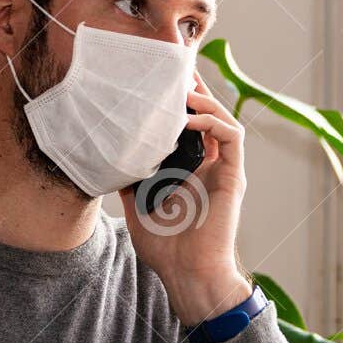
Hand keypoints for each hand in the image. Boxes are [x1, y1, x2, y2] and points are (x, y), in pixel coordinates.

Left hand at [119, 72, 252, 325]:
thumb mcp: (137, 206)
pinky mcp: (233, 177)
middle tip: (173, 69)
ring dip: (205, 100)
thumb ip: (129, 180)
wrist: (187, 274)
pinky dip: (214, 121)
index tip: (160, 82)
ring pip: (223, 119)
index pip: (189, 126)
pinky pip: (232, 138)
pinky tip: (190, 117)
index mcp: (190, 170)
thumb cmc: (166, 248)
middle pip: (208, 116)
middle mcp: (210, 166)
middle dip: (194, 89)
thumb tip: (108, 158)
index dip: (180, 103)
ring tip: (181, 89)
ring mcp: (224, 171)